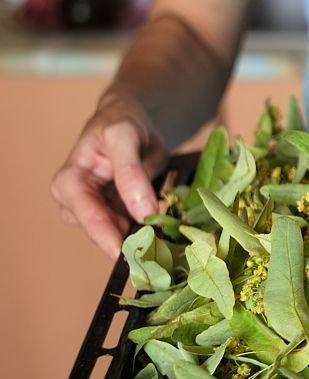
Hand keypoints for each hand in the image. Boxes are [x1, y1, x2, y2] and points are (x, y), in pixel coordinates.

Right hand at [50, 95, 168, 259]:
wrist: (131, 121)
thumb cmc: (121, 123)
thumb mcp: (124, 138)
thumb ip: (131, 174)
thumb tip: (142, 213)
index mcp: (69, 184)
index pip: (93, 221)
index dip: (117, 242)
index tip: (144, 257)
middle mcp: (75, 204)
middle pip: (108, 235)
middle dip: (138, 240)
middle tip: (169, 242)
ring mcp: (96, 212)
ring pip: (124, 236)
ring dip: (149, 234)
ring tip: (171, 221)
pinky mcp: (115, 216)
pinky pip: (135, 230)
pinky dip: (154, 227)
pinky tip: (168, 217)